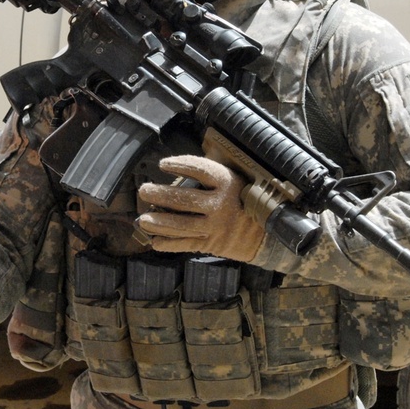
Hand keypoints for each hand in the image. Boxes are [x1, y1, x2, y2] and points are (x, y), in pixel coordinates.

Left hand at [137, 155, 264, 261]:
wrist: (267, 233)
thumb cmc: (245, 201)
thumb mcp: (235, 181)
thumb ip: (211, 174)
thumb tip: (180, 165)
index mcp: (227, 183)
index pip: (199, 169)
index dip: (179, 165)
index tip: (162, 164)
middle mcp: (220, 204)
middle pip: (184, 199)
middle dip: (160, 195)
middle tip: (144, 191)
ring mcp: (215, 226)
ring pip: (180, 225)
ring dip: (158, 223)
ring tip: (142, 220)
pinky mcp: (210, 243)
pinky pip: (185, 244)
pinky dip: (168, 244)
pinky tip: (154, 240)